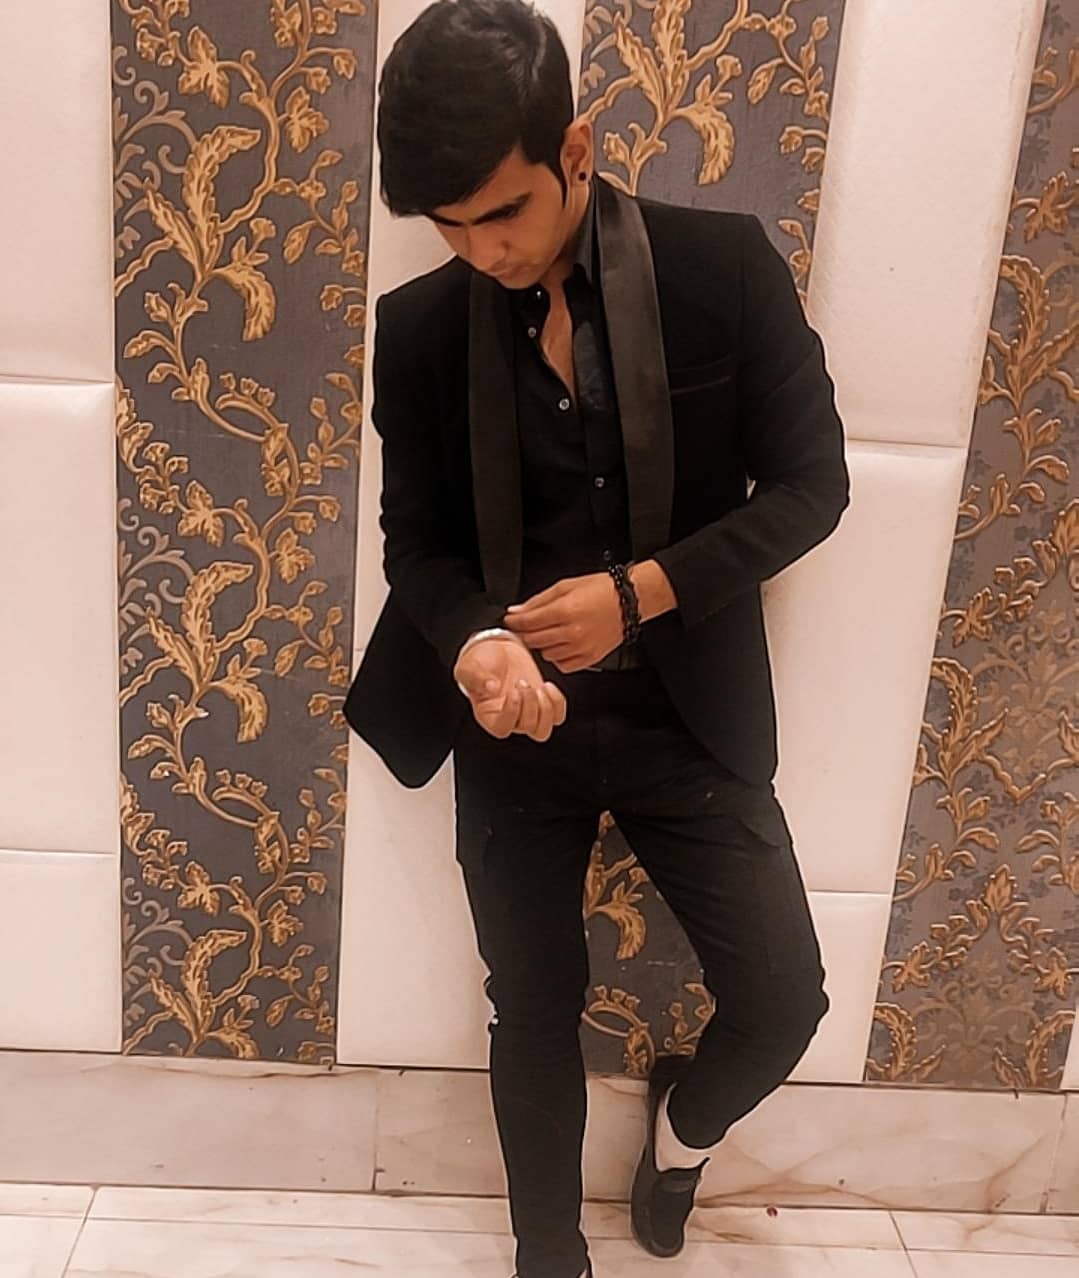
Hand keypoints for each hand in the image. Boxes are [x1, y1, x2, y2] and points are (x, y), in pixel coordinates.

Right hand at [453, 636, 567, 740]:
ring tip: (538, 688)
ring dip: (546, 709)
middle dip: (530, 704)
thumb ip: (477, 676)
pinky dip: (557, 703)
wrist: (498, 650)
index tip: (513, 691)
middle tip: (522, 682)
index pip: (502, 729)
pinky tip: (547, 686)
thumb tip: (491, 687)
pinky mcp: (542, 703)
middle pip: (527, 728)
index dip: (511, 713)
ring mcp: (527, 713)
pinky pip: (557, 717)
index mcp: (488, 715)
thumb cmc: (480, 661)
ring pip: (542, 730)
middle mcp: (509, 719)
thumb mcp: (470, 666)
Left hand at [501, 571, 623, 672]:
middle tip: (525, 626)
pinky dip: (557, 656)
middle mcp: (572, 632)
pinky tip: (561, 644)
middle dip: (524, 633)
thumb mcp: (565, 586)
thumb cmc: (601, 590)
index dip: (514, 621)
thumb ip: (538, 601)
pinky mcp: (589, 658)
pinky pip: (562, 665)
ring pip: (546, 654)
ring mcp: (581, 648)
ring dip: (542, 644)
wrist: (628, 601)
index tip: (511, 620)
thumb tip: (516, 611)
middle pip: (533, 640)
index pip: (527, 622)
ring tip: (549, 632)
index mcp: (565, 610)